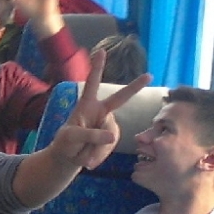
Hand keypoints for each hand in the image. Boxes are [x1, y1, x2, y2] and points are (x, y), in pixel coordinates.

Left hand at [50, 49, 151, 168]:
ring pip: (110, 135)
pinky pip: (111, 146)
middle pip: (119, 99)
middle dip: (134, 87)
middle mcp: (101, 111)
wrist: (68, 157)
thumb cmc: (66, 142)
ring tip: (83, 157)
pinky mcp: (112, 138)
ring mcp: (108, 124)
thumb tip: (112, 136)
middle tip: (148, 76)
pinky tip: (90, 160)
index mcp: (87, 105)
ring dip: (97, 149)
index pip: (92, 83)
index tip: (101, 52)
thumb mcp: (72, 137)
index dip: (97, 68)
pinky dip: (100, 155)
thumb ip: (90, 135)